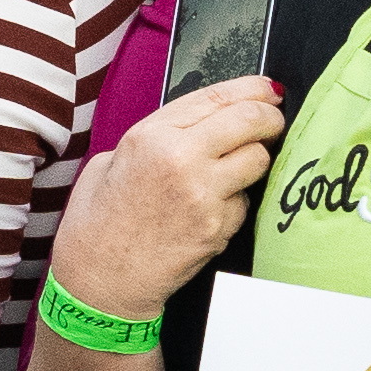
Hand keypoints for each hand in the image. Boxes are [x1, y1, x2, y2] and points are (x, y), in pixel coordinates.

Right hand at [50, 78, 287, 315]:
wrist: (99, 281)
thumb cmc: (98, 223)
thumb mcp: (113, 160)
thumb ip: (158, 136)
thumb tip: (202, 123)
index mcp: (151, 136)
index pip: (218, 97)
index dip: (252, 89)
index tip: (268, 91)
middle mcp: (181, 159)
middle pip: (251, 121)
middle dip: (269, 118)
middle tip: (271, 123)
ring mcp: (204, 196)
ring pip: (258, 161)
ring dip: (255, 161)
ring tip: (233, 171)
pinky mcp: (218, 228)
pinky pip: (245, 203)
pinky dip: (236, 203)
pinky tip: (210, 211)